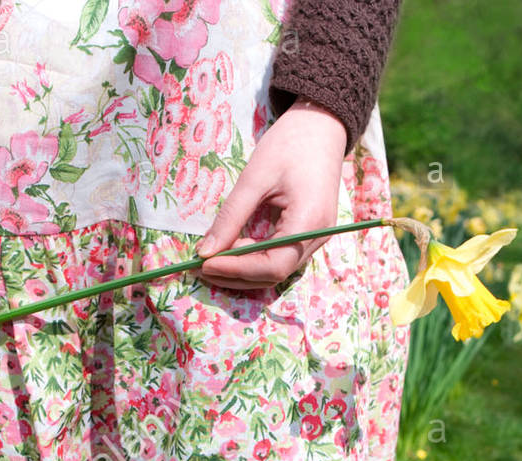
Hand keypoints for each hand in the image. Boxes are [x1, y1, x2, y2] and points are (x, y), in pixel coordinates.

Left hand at [195, 100, 346, 289]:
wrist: (321, 126)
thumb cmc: (289, 144)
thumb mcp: (254, 178)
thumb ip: (231, 217)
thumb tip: (205, 252)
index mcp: (309, 222)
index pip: (272, 265)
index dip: (237, 269)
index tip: (204, 264)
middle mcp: (318, 237)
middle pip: (274, 274)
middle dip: (236, 274)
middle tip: (200, 266)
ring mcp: (317, 238)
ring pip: (277, 270)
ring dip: (244, 270)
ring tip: (212, 260)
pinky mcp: (310, 234)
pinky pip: (281, 257)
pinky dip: (255, 259)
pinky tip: (233, 250)